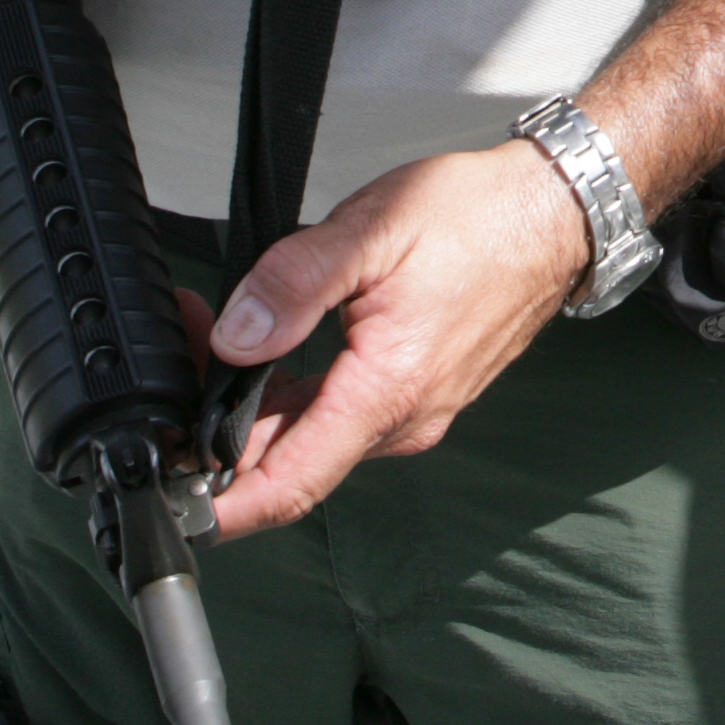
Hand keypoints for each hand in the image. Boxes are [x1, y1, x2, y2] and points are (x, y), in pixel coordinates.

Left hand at [195, 140, 593, 533]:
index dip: (224, 509)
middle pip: (289, 459)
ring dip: (255, 402)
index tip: (173, 511)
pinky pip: (341, 414)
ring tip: (218, 332)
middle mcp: (404, 420)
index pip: (291, 484)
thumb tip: (236, 337)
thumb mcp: (372, 230)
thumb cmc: (477, 217)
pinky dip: (293, 392)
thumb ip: (294, 283)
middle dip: (220, 425)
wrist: (552, 213)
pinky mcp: (417, 396)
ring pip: (312, 435)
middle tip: (184, 354)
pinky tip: (270, 346)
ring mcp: (413, 412)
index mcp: (388, 391)